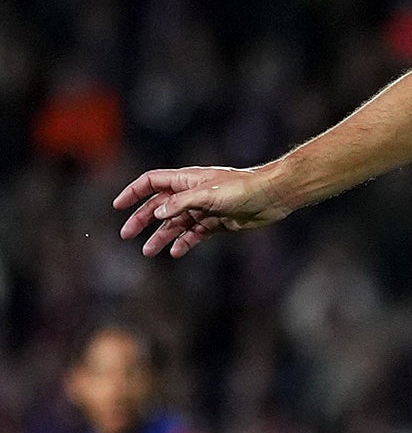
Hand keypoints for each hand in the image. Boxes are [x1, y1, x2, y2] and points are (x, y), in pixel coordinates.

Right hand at [114, 162, 291, 257]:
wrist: (273, 196)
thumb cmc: (243, 188)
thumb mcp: (208, 194)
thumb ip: (181, 204)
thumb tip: (158, 213)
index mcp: (187, 180)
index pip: (152, 182)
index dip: (133, 192)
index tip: (118, 206)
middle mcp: (193, 193)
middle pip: (160, 206)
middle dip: (142, 220)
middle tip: (126, 235)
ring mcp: (205, 208)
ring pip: (176, 223)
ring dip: (161, 236)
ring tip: (148, 251)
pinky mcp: (218, 222)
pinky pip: (195, 234)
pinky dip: (184, 242)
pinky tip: (176, 252)